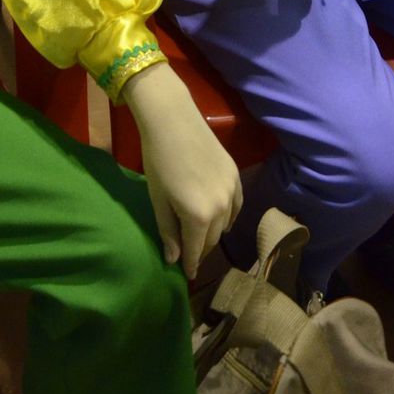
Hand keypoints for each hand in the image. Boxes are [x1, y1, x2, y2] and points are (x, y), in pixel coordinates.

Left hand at [123, 61, 242, 278]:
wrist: (172, 119)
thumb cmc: (157, 158)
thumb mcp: (157, 198)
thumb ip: (167, 231)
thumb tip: (173, 260)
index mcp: (198, 217)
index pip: (195, 250)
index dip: (190, 264)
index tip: (187, 274)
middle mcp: (221, 208)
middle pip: (211, 239)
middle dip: (199, 249)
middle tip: (188, 253)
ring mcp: (232, 191)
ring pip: (225, 224)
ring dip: (213, 232)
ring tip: (199, 233)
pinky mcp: (236, 176)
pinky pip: (236, 207)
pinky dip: (227, 215)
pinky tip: (218, 216)